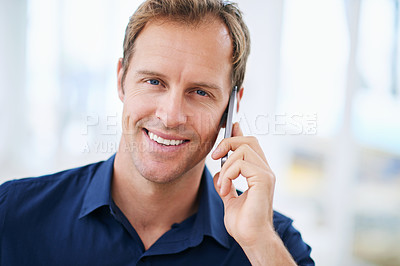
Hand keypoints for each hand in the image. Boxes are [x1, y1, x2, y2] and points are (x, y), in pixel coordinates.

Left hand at [211, 122, 275, 247]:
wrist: (251, 238)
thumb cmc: (243, 222)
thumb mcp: (230, 197)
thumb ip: (226, 183)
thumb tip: (218, 172)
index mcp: (258, 173)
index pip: (250, 145)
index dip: (239, 133)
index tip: (229, 125)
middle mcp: (265, 170)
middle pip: (249, 140)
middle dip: (228, 142)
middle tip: (215, 157)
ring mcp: (266, 174)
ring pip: (243, 149)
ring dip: (226, 166)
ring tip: (223, 185)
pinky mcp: (263, 180)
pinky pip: (241, 163)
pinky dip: (228, 174)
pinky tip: (226, 190)